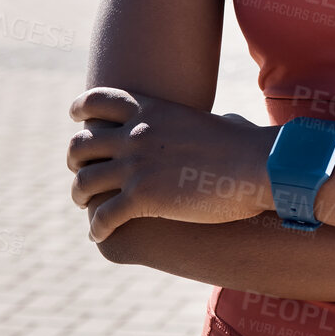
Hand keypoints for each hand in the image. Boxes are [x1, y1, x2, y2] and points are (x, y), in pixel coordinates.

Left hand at [67, 88, 277, 242]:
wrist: (258, 165)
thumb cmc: (248, 146)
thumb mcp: (219, 122)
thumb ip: (210, 123)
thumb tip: (229, 123)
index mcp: (149, 110)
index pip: (97, 100)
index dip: (81, 109)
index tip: (77, 120)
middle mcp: (135, 134)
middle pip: (81, 144)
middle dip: (76, 160)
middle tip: (83, 172)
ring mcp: (136, 166)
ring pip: (84, 182)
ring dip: (80, 196)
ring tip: (87, 207)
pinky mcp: (142, 198)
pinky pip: (103, 217)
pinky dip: (96, 228)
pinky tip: (99, 235)